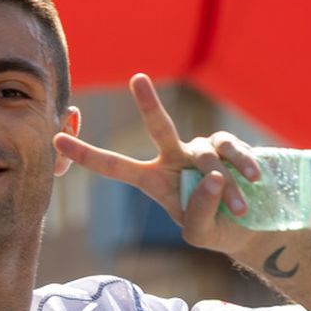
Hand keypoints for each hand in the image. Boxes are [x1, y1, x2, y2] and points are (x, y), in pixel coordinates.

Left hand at [54, 73, 260, 255]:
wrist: (248, 226)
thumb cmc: (214, 228)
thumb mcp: (200, 233)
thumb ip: (200, 211)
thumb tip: (213, 176)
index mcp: (153, 180)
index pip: (115, 167)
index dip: (87, 154)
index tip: (56, 139)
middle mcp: (173, 157)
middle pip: (159, 127)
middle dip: (148, 102)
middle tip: (137, 77)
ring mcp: (200, 149)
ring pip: (207, 156)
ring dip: (225, 185)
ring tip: (239, 208)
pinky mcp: (227, 145)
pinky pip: (231, 150)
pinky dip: (243, 166)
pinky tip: (253, 181)